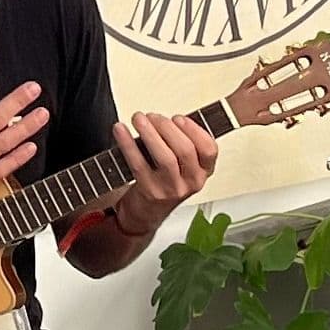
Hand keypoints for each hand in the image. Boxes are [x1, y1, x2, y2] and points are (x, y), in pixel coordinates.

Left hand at [105, 112, 219, 236]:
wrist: (146, 213)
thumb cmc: (164, 182)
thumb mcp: (182, 166)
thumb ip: (181, 143)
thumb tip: (167, 118)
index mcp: (203, 172)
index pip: (209, 149)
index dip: (194, 130)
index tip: (178, 118)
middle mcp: (191, 182)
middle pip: (185, 150)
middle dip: (167, 127)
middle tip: (153, 116)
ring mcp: (171, 189)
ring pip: (165, 157)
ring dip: (150, 133)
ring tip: (138, 119)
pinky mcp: (150, 192)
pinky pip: (139, 164)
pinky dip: (127, 144)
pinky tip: (120, 130)